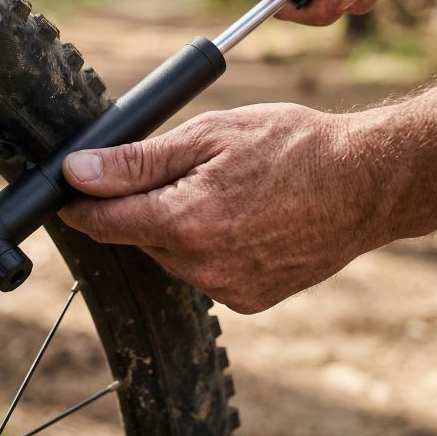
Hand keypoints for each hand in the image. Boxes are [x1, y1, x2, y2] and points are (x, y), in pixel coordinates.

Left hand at [59, 106, 390, 313]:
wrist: (364, 183)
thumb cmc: (292, 147)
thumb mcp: (209, 135)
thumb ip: (137, 161)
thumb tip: (78, 171)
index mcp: (184, 221)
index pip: (101, 221)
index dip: (81, 203)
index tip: (73, 189)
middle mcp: (200, 266)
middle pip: (137, 236)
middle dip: (142, 206)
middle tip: (180, 172)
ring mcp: (226, 289)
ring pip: (171, 256)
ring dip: (176, 227)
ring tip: (221, 192)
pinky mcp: (249, 300)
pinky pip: (204, 273)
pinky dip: (207, 248)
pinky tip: (239, 220)